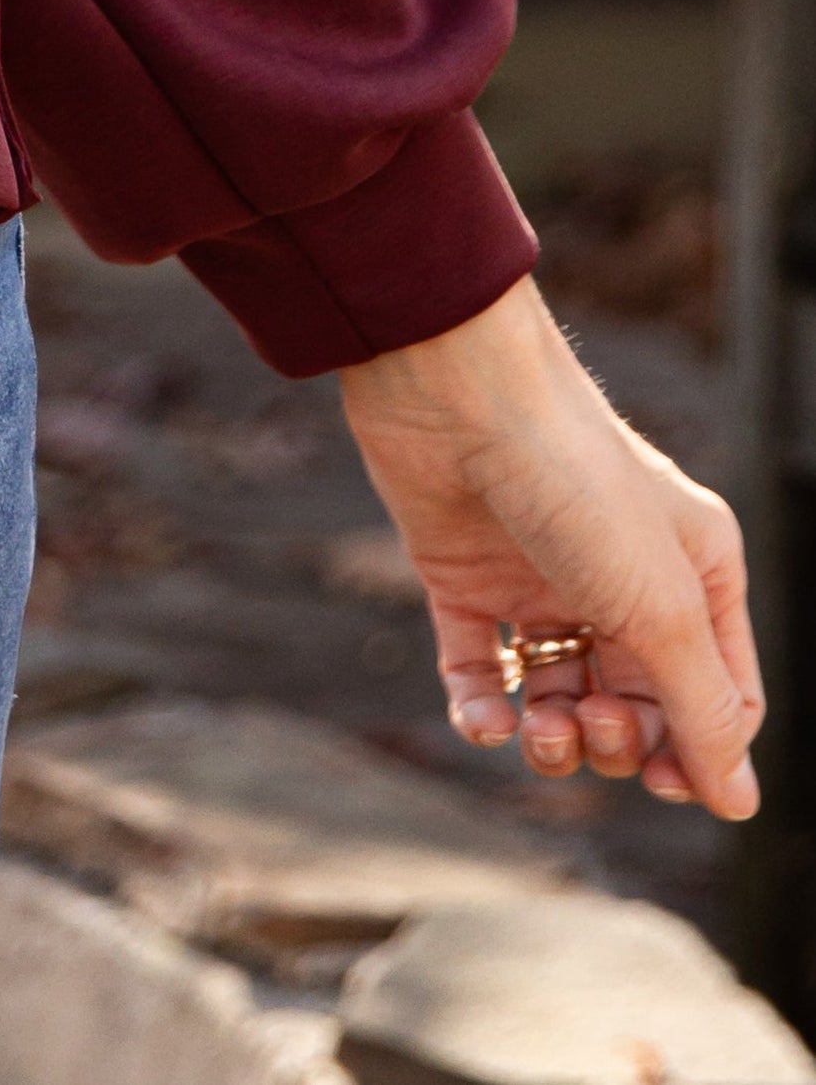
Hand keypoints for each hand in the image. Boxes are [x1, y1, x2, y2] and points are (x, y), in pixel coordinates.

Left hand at [339, 274, 761, 817]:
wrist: (456, 390)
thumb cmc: (576, 483)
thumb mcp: (660, 606)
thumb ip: (701, 709)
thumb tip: (737, 803)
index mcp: (695, 571)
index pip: (719, 697)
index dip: (695, 752)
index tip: (660, 780)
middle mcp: (622, 576)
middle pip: (638, 703)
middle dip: (619, 738)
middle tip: (592, 721)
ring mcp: (542, 577)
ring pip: (560, 695)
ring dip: (554, 736)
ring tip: (539, 729)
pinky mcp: (466, 575)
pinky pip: (481, 669)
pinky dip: (482, 710)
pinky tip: (486, 721)